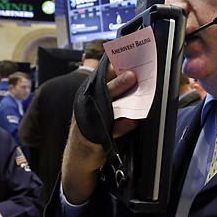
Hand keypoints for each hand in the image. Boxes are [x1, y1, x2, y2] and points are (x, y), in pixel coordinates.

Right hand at [61, 69, 138, 204]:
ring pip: (107, 106)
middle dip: (120, 80)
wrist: (79, 158)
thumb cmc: (95, 129)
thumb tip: (137, 80)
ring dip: (120, 95)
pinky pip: (110, 130)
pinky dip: (122, 126)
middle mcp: (88, 104)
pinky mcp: (92, 138)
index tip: (131, 58)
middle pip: (105, 89)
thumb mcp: (105, 110)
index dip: (116, 67)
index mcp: (92, 95)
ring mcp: (88, 120)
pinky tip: (132, 122)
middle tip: (133, 73)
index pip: (104, 77)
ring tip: (134, 90)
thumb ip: (117, 98)